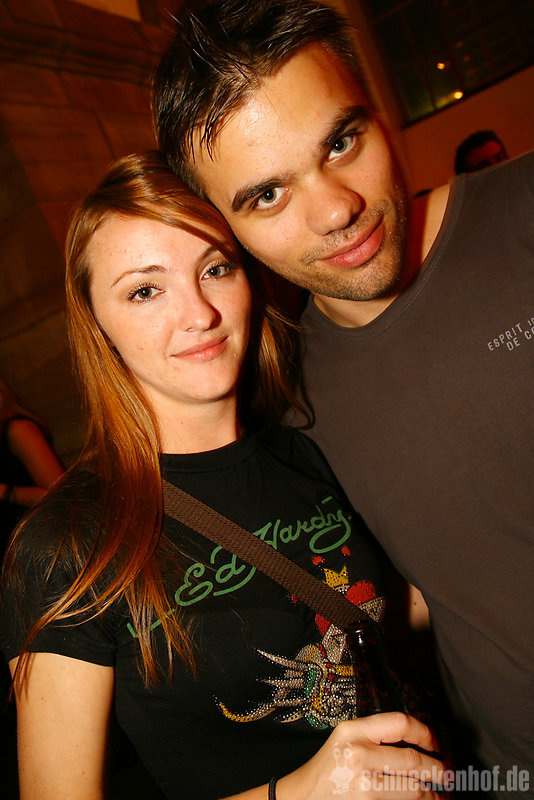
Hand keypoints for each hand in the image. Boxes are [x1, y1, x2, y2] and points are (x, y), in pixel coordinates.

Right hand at [277, 712, 445, 799]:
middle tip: (447, 775)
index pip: (399, 722)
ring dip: (432, 795)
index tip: (435, 743)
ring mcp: (362, 783)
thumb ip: (374, 737)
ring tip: (440, 796)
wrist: (300, 798)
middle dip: (436, 770)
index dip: (424, 732)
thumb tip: (416, 743)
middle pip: (412, 759)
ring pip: (412, 788)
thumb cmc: (326, 771)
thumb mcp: (345, 740)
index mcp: (353, 730)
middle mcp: (358, 754)